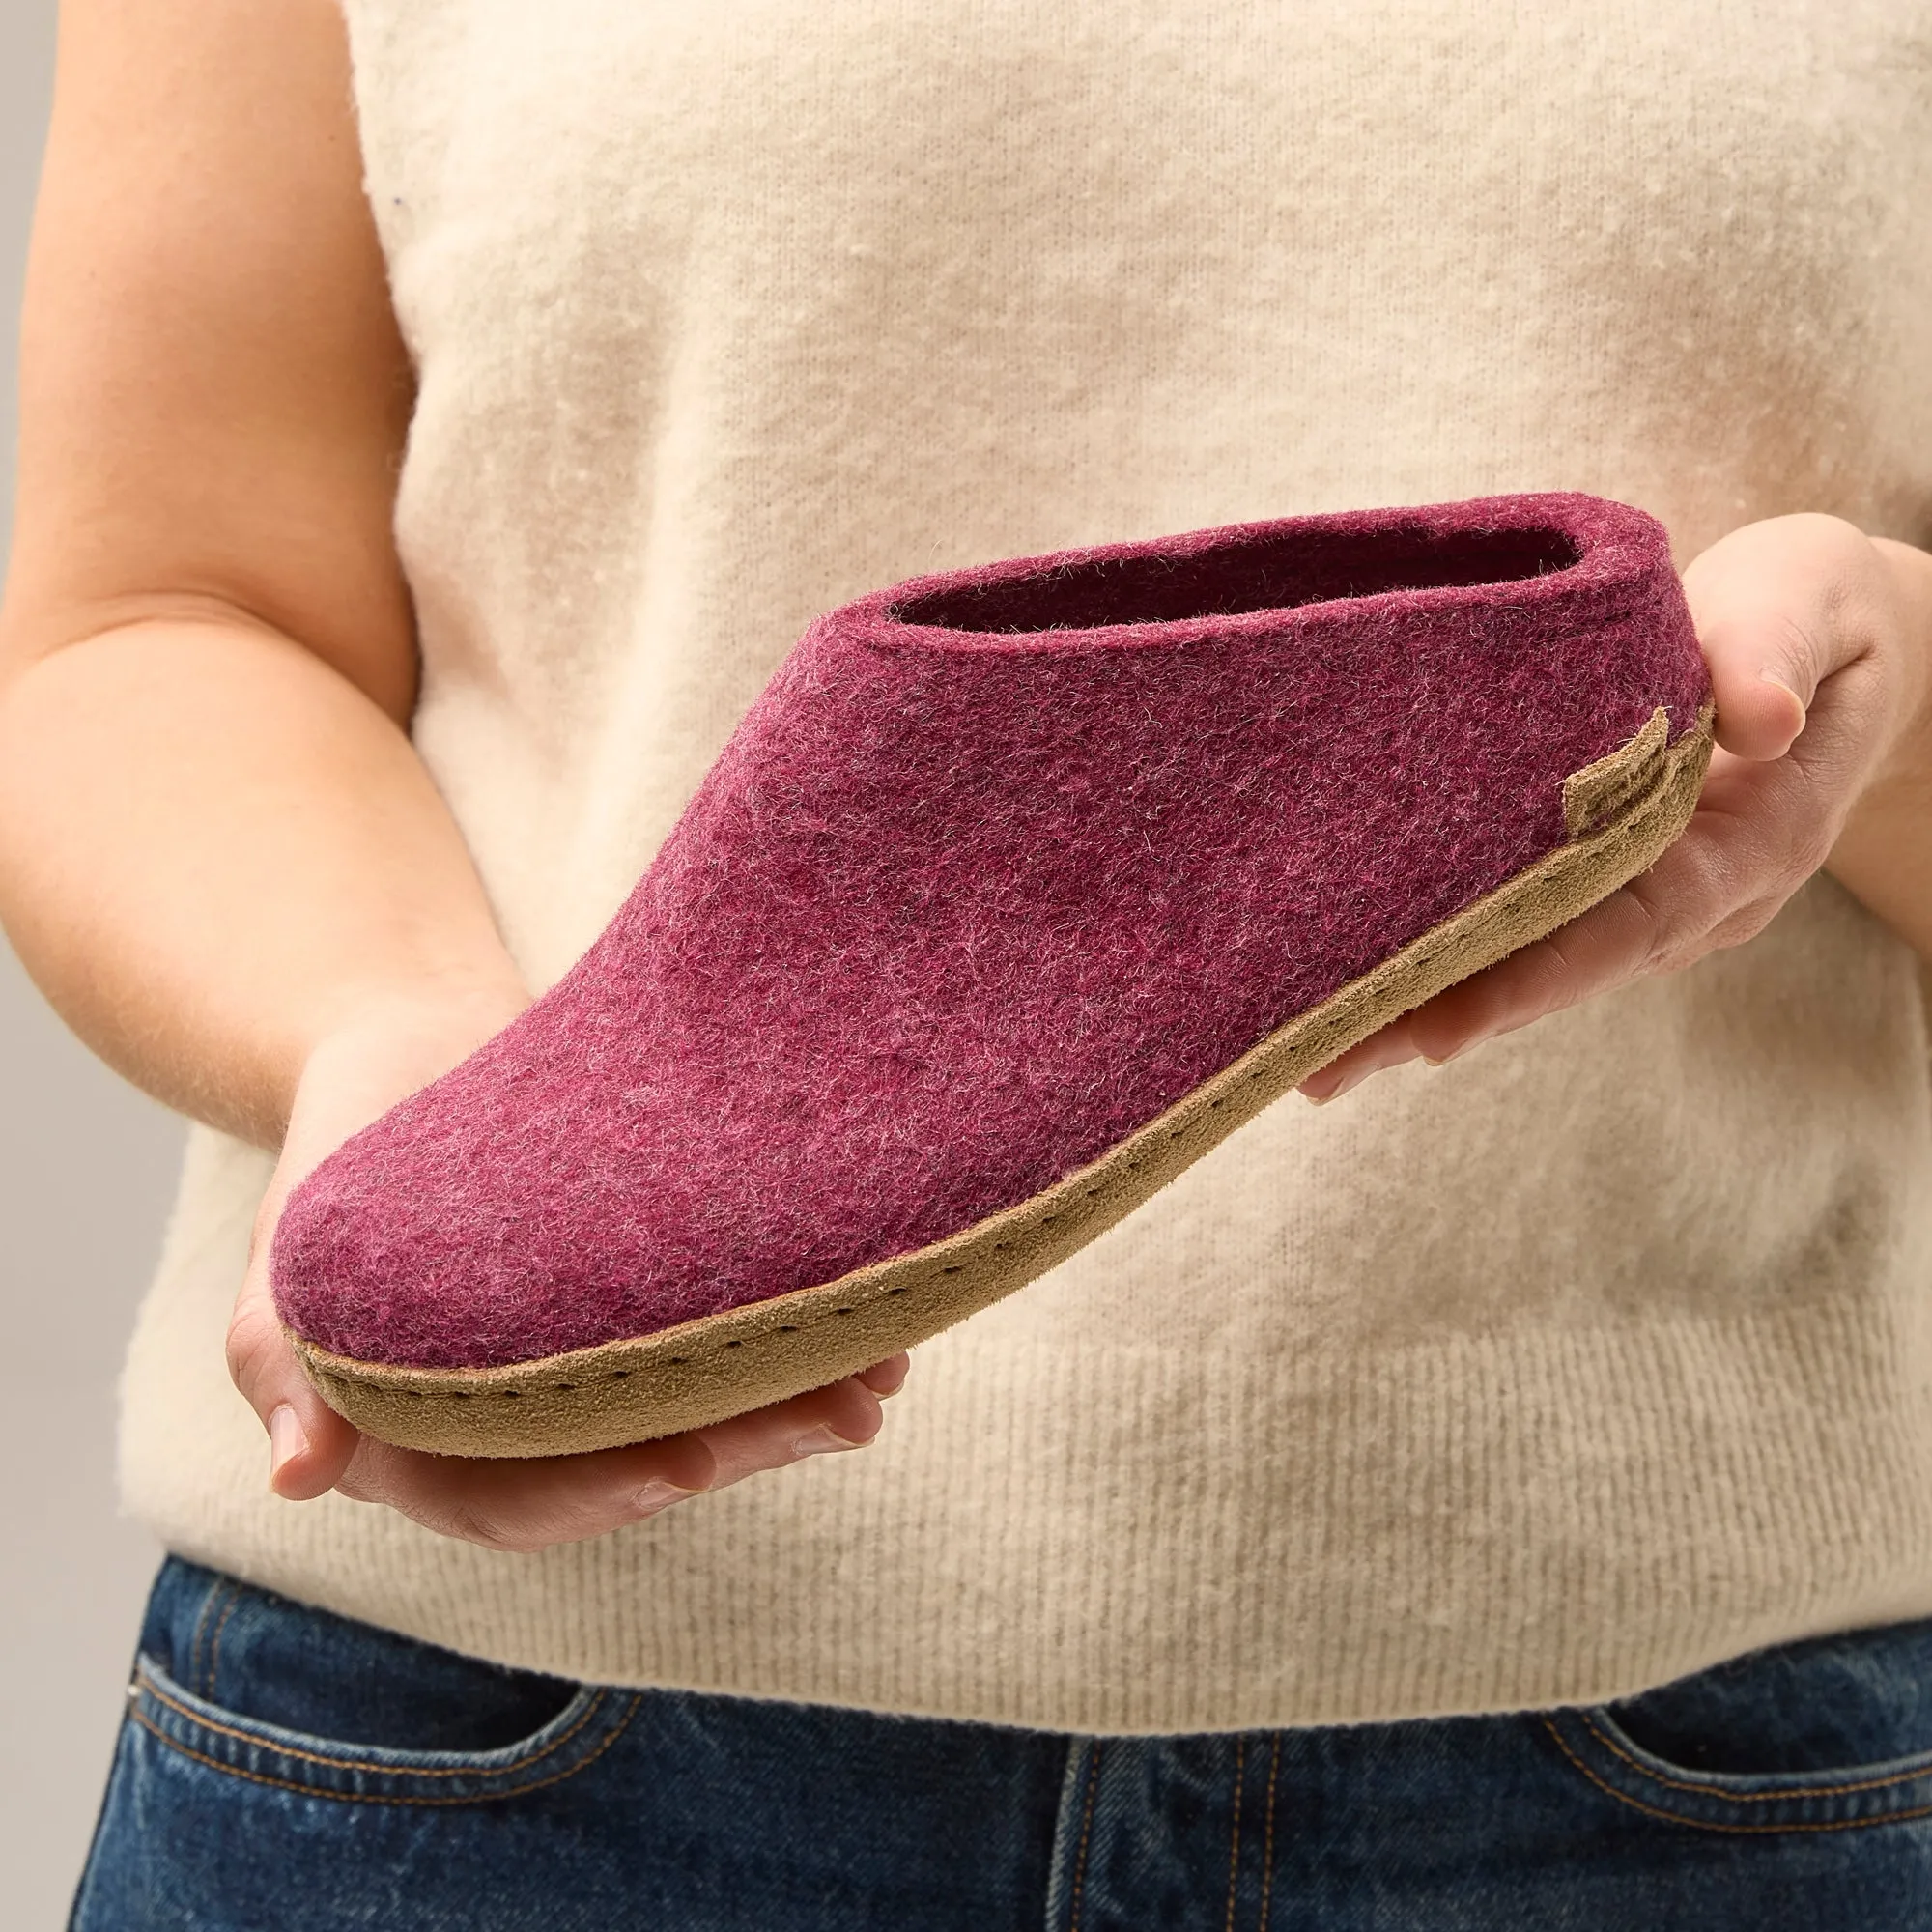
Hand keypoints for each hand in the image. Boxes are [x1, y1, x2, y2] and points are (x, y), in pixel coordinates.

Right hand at [225, 985, 909, 1551]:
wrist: (418, 1042)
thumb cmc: (344, 1146)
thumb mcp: (294, 1247)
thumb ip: (282, 1358)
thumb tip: (298, 1476)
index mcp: (426, 1444)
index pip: (510, 1500)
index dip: (600, 1489)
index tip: (686, 1465)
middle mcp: (523, 1427)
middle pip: (636, 1461)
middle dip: (747, 1445)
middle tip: (847, 1413)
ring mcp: (595, 1369)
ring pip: (699, 1411)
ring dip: (794, 1402)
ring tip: (883, 1371)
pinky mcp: (653, 1308)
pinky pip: (725, 1341)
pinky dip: (795, 1338)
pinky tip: (877, 1321)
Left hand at [1299, 513, 1931, 1101]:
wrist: (1823, 636)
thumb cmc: (1807, 610)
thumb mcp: (1806, 600)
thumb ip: (1776, 651)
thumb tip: (1760, 721)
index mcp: (1749, 843)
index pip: (1633, 925)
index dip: (1537, 977)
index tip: (1442, 1025)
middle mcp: (1690, 895)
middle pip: (1553, 972)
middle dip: (1437, 1017)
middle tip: (1318, 1064)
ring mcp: (1640, 896)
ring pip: (1523, 965)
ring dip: (1415, 1007)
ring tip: (1303, 1054)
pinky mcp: (1596, 878)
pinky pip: (1514, 928)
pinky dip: (1432, 962)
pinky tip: (1341, 992)